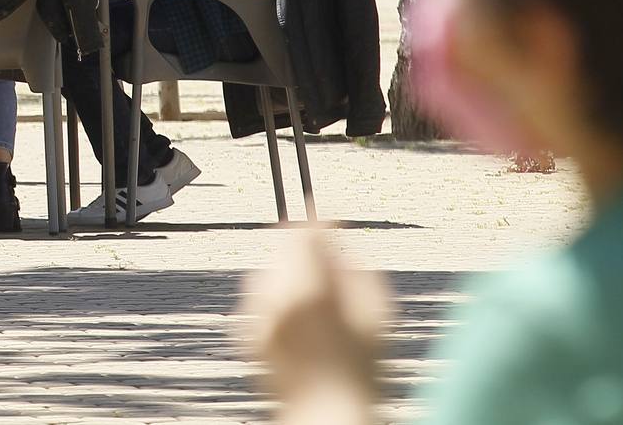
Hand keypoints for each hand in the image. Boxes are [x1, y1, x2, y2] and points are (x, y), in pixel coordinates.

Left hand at [239, 226, 388, 418]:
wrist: (326, 411)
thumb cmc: (360, 367)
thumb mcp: (376, 312)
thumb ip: (356, 266)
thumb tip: (338, 236)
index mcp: (308, 286)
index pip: (302, 231)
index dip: (316, 220)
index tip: (325, 217)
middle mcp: (274, 297)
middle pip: (279, 246)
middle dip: (300, 247)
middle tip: (325, 265)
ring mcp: (256, 316)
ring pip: (266, 272)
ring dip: (286, 274)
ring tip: (317, 303)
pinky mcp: (246, 333)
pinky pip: (260, 301)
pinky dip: (276, 302)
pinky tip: (302, 325)